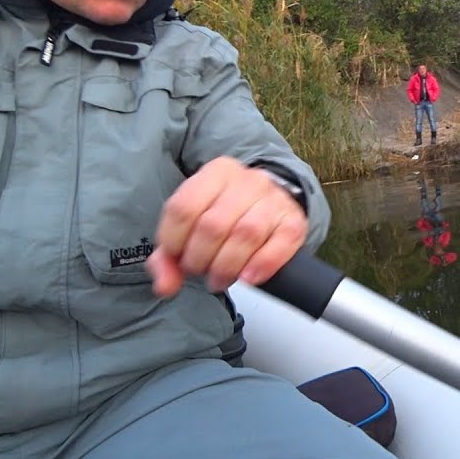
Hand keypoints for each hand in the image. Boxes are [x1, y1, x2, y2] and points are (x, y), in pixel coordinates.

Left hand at [147, 156, 306, 297]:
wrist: (273, 204)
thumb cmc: (226, 216)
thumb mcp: (191, 225)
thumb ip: (168, 256)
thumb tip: (165, 286)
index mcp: (216, 172)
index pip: (183, 208)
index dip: (174, 241)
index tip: (178, 257)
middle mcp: (248, 180)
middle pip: (213, 225)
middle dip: (200, 259)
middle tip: (201, 272)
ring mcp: (274, 199)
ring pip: (246, 234)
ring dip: (227, 266)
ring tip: (220, 280)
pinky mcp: (294, 221)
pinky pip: (279, 244)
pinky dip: (261, 265)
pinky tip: (248, 278)